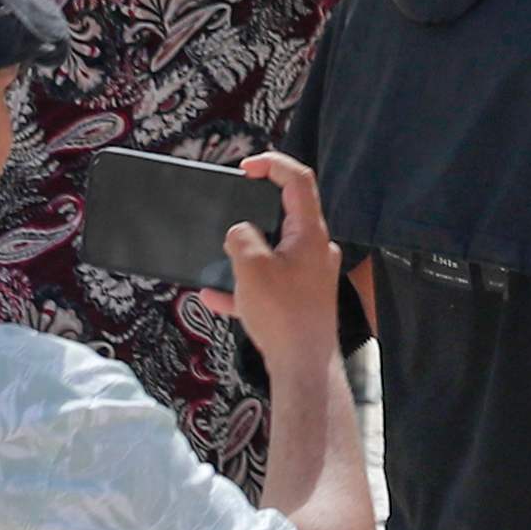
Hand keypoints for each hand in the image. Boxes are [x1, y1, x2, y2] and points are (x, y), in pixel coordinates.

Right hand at [190, 154, 340, 364]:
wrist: (302, 364)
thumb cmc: (284, 314)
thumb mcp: (251, 267)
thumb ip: (241, 238)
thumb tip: (239, 231)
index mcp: (311, 233)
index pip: (299, 181)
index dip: (273, 165)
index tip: (246, 167)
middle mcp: (316, 249)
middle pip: (284, 217)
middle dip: (252, 215)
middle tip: (227, 215)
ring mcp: (310, 274)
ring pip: (272, 252)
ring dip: (242, 256)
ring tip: (216, 263)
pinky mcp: (300, 298)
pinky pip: (267, 284)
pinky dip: (243, 287)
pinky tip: (215, 298)